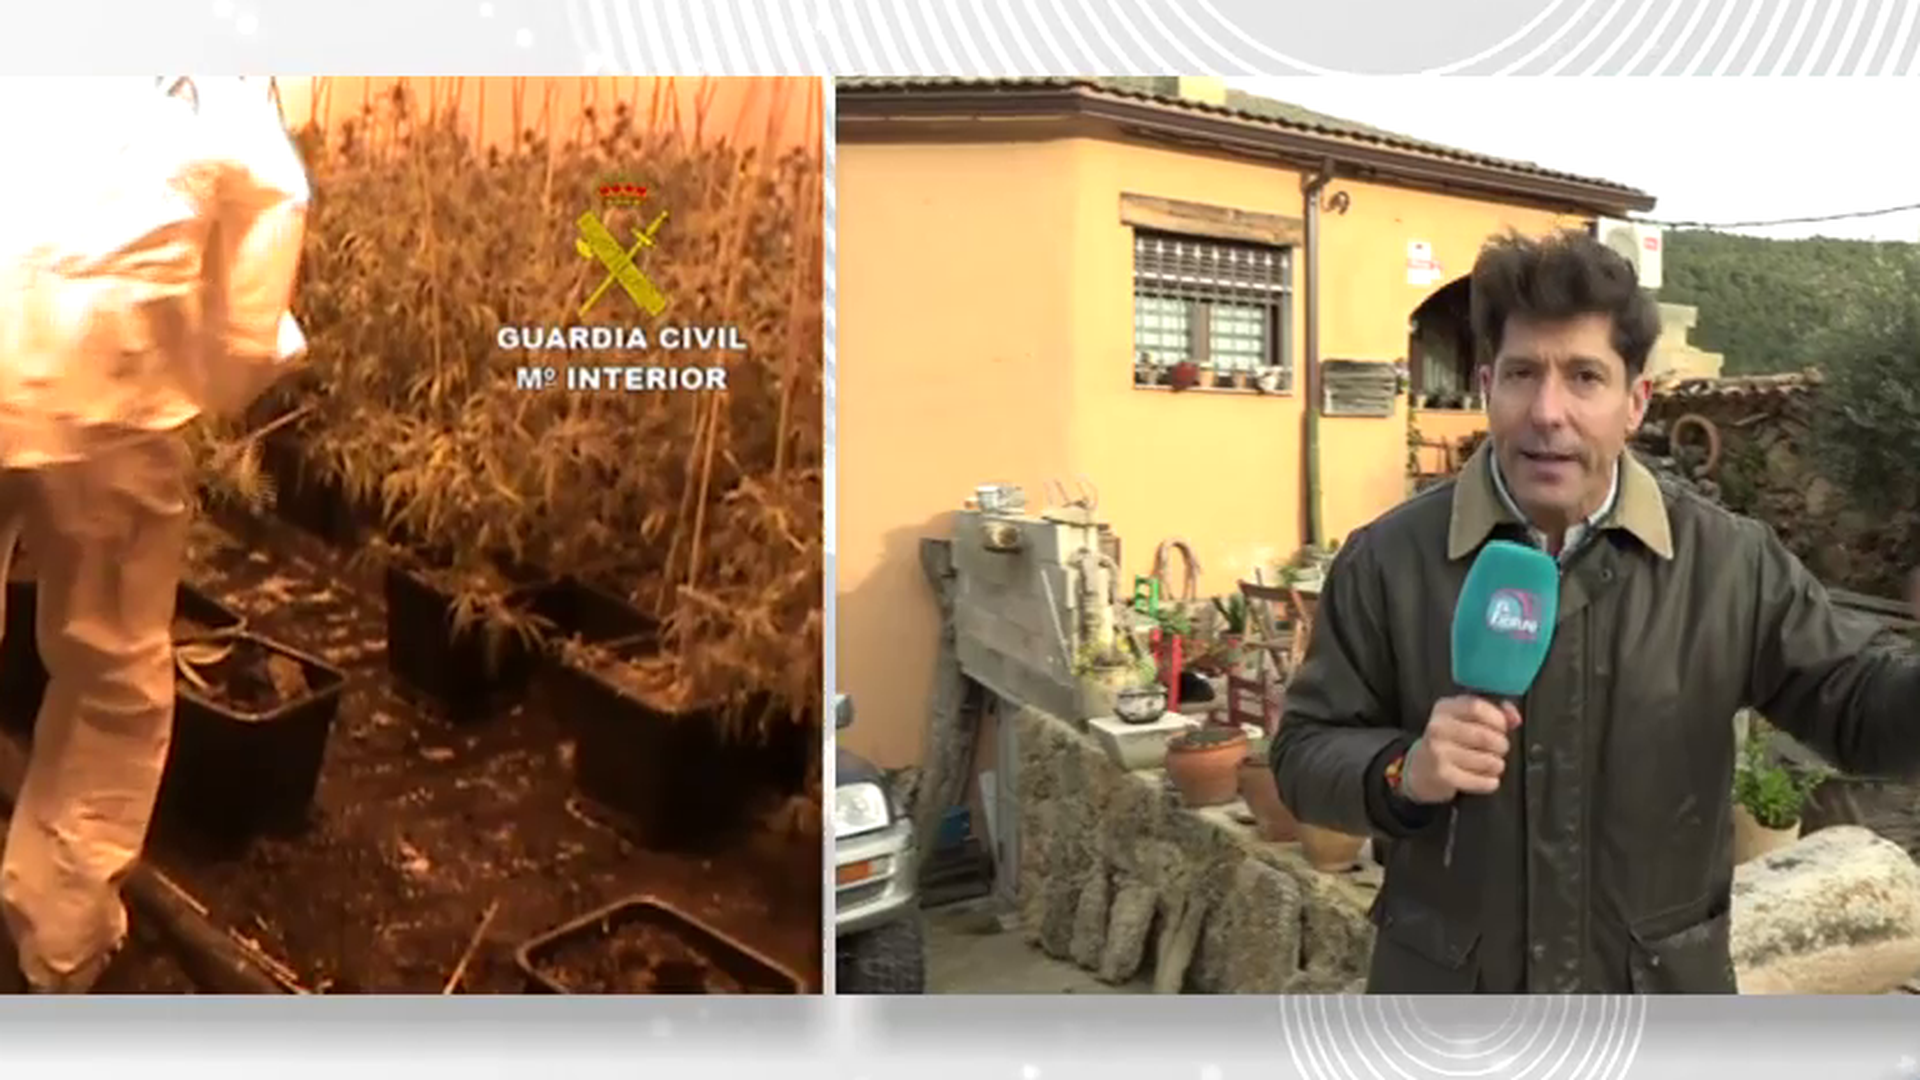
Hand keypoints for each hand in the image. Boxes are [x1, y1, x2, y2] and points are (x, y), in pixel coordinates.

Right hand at [1400, 695, 1522, 803]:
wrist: (1418, 769)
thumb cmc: (1447, 742)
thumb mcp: (1463, 720)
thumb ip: (1493, 713)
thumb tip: (1514, 717)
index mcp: (1444, 709)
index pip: (1476, 707)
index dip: (1497, 718)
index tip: (1503, 727)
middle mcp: (1438, 728)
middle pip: (1485, 736)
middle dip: (1501, 745)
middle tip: (1499, 749)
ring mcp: (1439, 752)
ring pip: (1487, 760)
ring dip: (1497, 765)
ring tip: (1492, 764)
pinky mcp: (1443, 775)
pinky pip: (1480, 781)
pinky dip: (1490, 782)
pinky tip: (1486, 779)